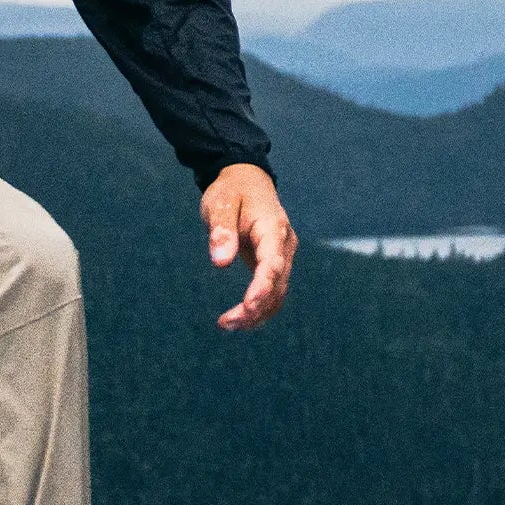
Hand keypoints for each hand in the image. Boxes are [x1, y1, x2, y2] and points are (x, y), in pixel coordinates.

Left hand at [201, 163, 294, 330]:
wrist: (246, 179)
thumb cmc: (231, 190)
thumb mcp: (220, 203)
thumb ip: (221, 230)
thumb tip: (220, 262)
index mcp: (273, 229)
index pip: (273, 264)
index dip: (262, 288)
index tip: (247, 307)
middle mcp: (284, 245)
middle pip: (277, 285)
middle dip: (254, 308)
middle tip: (225, 323)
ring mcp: (282, 255)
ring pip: (278, 293)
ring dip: (257, 313)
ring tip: (227, 325)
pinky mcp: (275, 263)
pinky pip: (273, 291)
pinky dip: (259, 307)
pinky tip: (239, 318)